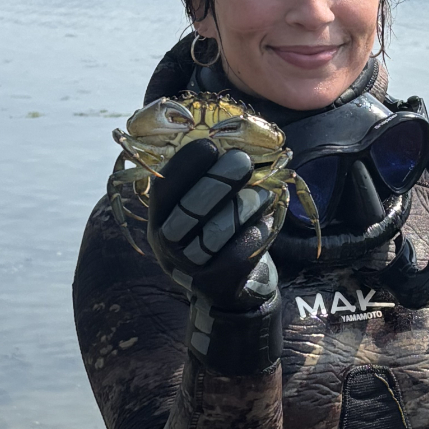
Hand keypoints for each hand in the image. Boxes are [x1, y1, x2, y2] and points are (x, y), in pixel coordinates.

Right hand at [146, 139, 284, 374]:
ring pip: (217, 231)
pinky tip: (268, 220)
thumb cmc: (216, 235)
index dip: (186, 164)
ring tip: (264, 194)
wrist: (227, 294)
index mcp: (159, 218)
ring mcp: (189, 268)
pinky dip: (259, 232)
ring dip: (244, 206)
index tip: (210, 144)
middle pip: (189, 209)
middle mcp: (167, 244)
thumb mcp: (199, 209)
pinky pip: (241, 252)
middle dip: (219, 180)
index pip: (164, 188)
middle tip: (244, 160)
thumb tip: (227, 135)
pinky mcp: (217, 284)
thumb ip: (205, 179)